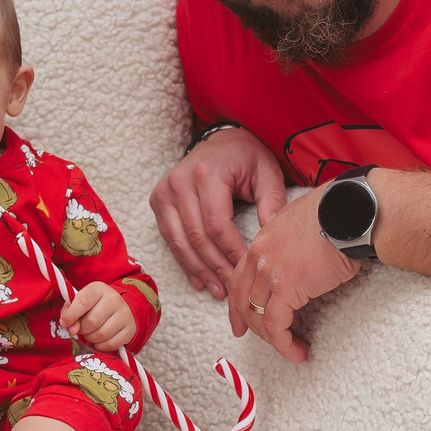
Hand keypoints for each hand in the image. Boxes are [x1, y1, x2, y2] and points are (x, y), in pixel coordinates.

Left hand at [60, 282, 137, 351]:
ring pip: (101, 334)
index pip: (83, 302)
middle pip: (91, 322)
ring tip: (91, 333)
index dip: (71, 315)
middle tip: (82, 328)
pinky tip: (100, 340)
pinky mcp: (131, 329)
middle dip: (82, 329)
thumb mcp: (76, 303)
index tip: (65, 323)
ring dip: (91, 338)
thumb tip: (72, 329)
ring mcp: (125, 314)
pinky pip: (111, 344)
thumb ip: (69, 313)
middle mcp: (114, 298)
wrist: (114, 309)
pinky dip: (101, 346)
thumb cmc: (91, 306)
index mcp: (98, 289)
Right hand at [150, 126, 287, 300]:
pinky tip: (199, 279)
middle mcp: (180, 181)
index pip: (217, 224)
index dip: (232, 251)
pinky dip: (185, 261)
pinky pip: (170, 238)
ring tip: (217, 290)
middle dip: (216, 266)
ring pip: (180, 242)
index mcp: (207, 173)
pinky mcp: (158, 200)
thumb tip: (269, 239)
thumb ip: (272, 202)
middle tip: (233, 288)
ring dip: (199, 270)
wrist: (221, 140)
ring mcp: (165, 191)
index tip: (247, 268)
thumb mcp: (267, 172)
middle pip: (197, 236)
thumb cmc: (246, 156)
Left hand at [224, 188, 359, 362]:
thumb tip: (296, 260)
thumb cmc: (336, 215)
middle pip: (243, 300)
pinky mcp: (286, 288)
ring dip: (273, 340)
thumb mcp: (301, 225)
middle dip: (250, 326)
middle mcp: (259, 257)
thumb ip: (289, 244)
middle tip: (264, 341)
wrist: (349, 213)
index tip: (240, 323)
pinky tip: (297, 352)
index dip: (236, 305)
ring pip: (258, 317)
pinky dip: (284, 344)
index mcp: (262, 241)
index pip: (238, 279)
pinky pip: (276, 325)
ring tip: (292, 350)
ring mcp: (269, 273)